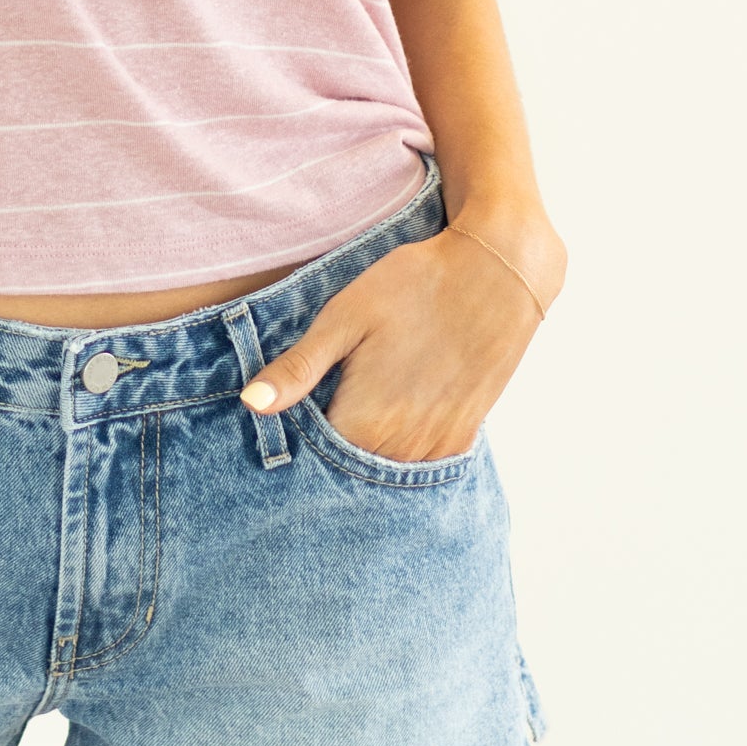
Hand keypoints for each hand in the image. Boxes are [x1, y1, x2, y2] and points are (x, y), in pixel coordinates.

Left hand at [238, 212, 563, 463]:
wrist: (496, 273)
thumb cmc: (414, 286)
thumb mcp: (344, 317)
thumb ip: (298, 368)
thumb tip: (250, 404)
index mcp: (365, 422)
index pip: (311, 461)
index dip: (293, 443)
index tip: (288, 421)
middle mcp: (403, 448)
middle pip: (348, 473)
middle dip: (327, 454)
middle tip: (324, 404)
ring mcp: (438, 447)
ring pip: (383, 472)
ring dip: (364, 453)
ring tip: (357, 406)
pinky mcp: (463, 436)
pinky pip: (419, 463)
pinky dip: (398, 449)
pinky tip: (389, 416)